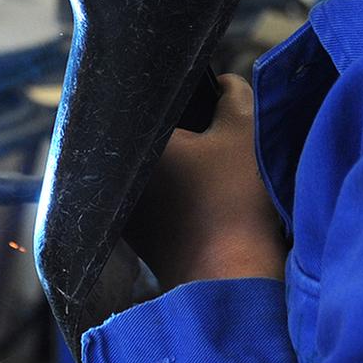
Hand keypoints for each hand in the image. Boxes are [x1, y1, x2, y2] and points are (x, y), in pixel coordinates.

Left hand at [125, 74, 286, 287]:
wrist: (231, 278)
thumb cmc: (234, 199)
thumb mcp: (244, 131)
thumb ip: (234, 94)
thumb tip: (224, 84)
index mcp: (135, 142)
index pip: (155, 104)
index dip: (187, 100)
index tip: (209, 105)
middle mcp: (117, 176)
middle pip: (152, 140)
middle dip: (182, 134)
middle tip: (215, 137)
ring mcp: (124, 212)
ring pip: (154, 173)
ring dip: (179, 168)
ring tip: (213, 173)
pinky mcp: (139, 240)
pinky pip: (157, 203)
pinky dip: (177, 198)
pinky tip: (206, 203)